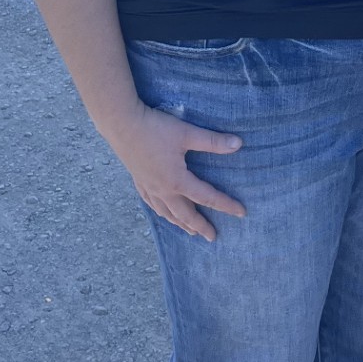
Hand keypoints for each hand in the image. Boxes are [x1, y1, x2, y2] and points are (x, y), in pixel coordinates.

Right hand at [106, 100, 245, 240]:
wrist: (121, 124)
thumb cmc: (154, 128)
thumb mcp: (187, 133)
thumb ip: (213, 141)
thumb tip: (238, 144)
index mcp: (177, 181)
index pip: (206, 197)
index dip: (225, 205)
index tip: (241, 212)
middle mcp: (162, 190)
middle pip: (185, 214)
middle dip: (200, 226)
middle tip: (213, 237)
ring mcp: (149, 188)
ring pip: (167, 213)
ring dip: (181, 224)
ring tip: (191, 231)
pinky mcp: (139, 181)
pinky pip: (153, 205)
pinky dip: (162, 213)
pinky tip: (164, 213)